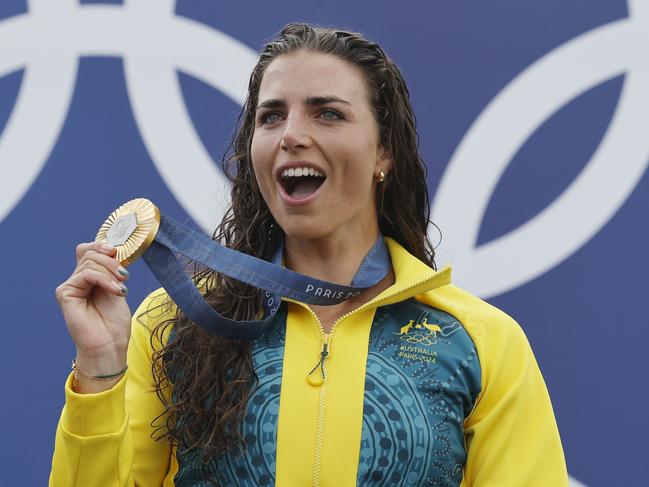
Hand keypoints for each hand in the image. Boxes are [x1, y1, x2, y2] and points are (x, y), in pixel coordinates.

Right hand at [55, 241, 131, 391]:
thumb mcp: (117, 288)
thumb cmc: (114, 322)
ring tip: (121, 288)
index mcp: (89, 277)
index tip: (118, 252)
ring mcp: (70, 287)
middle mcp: (77, 280)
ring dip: (111, 271)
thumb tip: (113, 249)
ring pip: (90, 262)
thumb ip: (112, 270)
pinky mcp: (65, 293)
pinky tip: (116, 291)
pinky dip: (105, 279)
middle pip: (90, 253)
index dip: (102, 245)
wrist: (109, 345)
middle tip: (125, 275)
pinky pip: (86, 274)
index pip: (89, 249)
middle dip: (111, 260)